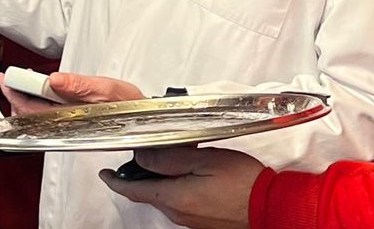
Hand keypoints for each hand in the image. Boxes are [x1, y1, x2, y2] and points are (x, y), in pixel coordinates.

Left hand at [0, 72, 144, 115]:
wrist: (143, 117)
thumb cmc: (128, 105)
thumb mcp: (106, 89)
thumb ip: (79, 84)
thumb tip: (54, 79)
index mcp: (70, 120)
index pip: (31, 109)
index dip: (16, 93)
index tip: (7, 77)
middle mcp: (64, 126)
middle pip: (28, 114)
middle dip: (15, 95)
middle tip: (9, 78)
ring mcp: (66, 125)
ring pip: (35, 115)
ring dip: (25, 98)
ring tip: (20, 81)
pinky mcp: (70, 121)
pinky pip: (45, 114)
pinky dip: (37, 100)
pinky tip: (39, 89)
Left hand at [100, 147, 262, 228]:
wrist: (269, 206)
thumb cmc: (243, 183)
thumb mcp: (204, 160)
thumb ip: (170, 159)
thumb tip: (143, 157)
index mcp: (174, 198)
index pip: (134, 190)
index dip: (115, 181)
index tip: (105, 173)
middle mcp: (178, 213)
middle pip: (149, 193)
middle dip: (142, 175)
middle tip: (146, 154)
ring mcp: (190, 219)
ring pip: (165, 197)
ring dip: (162, 180)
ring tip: (174, 158)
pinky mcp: (201, 220)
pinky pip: (180, 202)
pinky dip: (177, 187)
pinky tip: (191, 174)